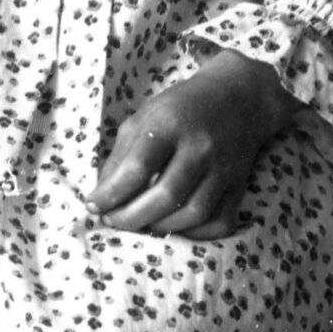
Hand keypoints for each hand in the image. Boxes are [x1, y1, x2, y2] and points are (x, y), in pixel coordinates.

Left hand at [85, 50, 300, 239]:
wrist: (238, 97)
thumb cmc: (181, 108)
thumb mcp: (145, 116)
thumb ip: (121, 155)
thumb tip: (102, 197)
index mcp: (169, 123)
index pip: (137, 167)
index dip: (111, 193)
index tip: (93, 206)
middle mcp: (199, 146)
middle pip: (166, 195)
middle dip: (132, 218)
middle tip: (113, 221)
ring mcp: (224, 167)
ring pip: (193, 212)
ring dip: (161, 227)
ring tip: (142, 223)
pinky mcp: (239, 184)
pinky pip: (220, 222)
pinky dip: (196, 234)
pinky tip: (176, 226)